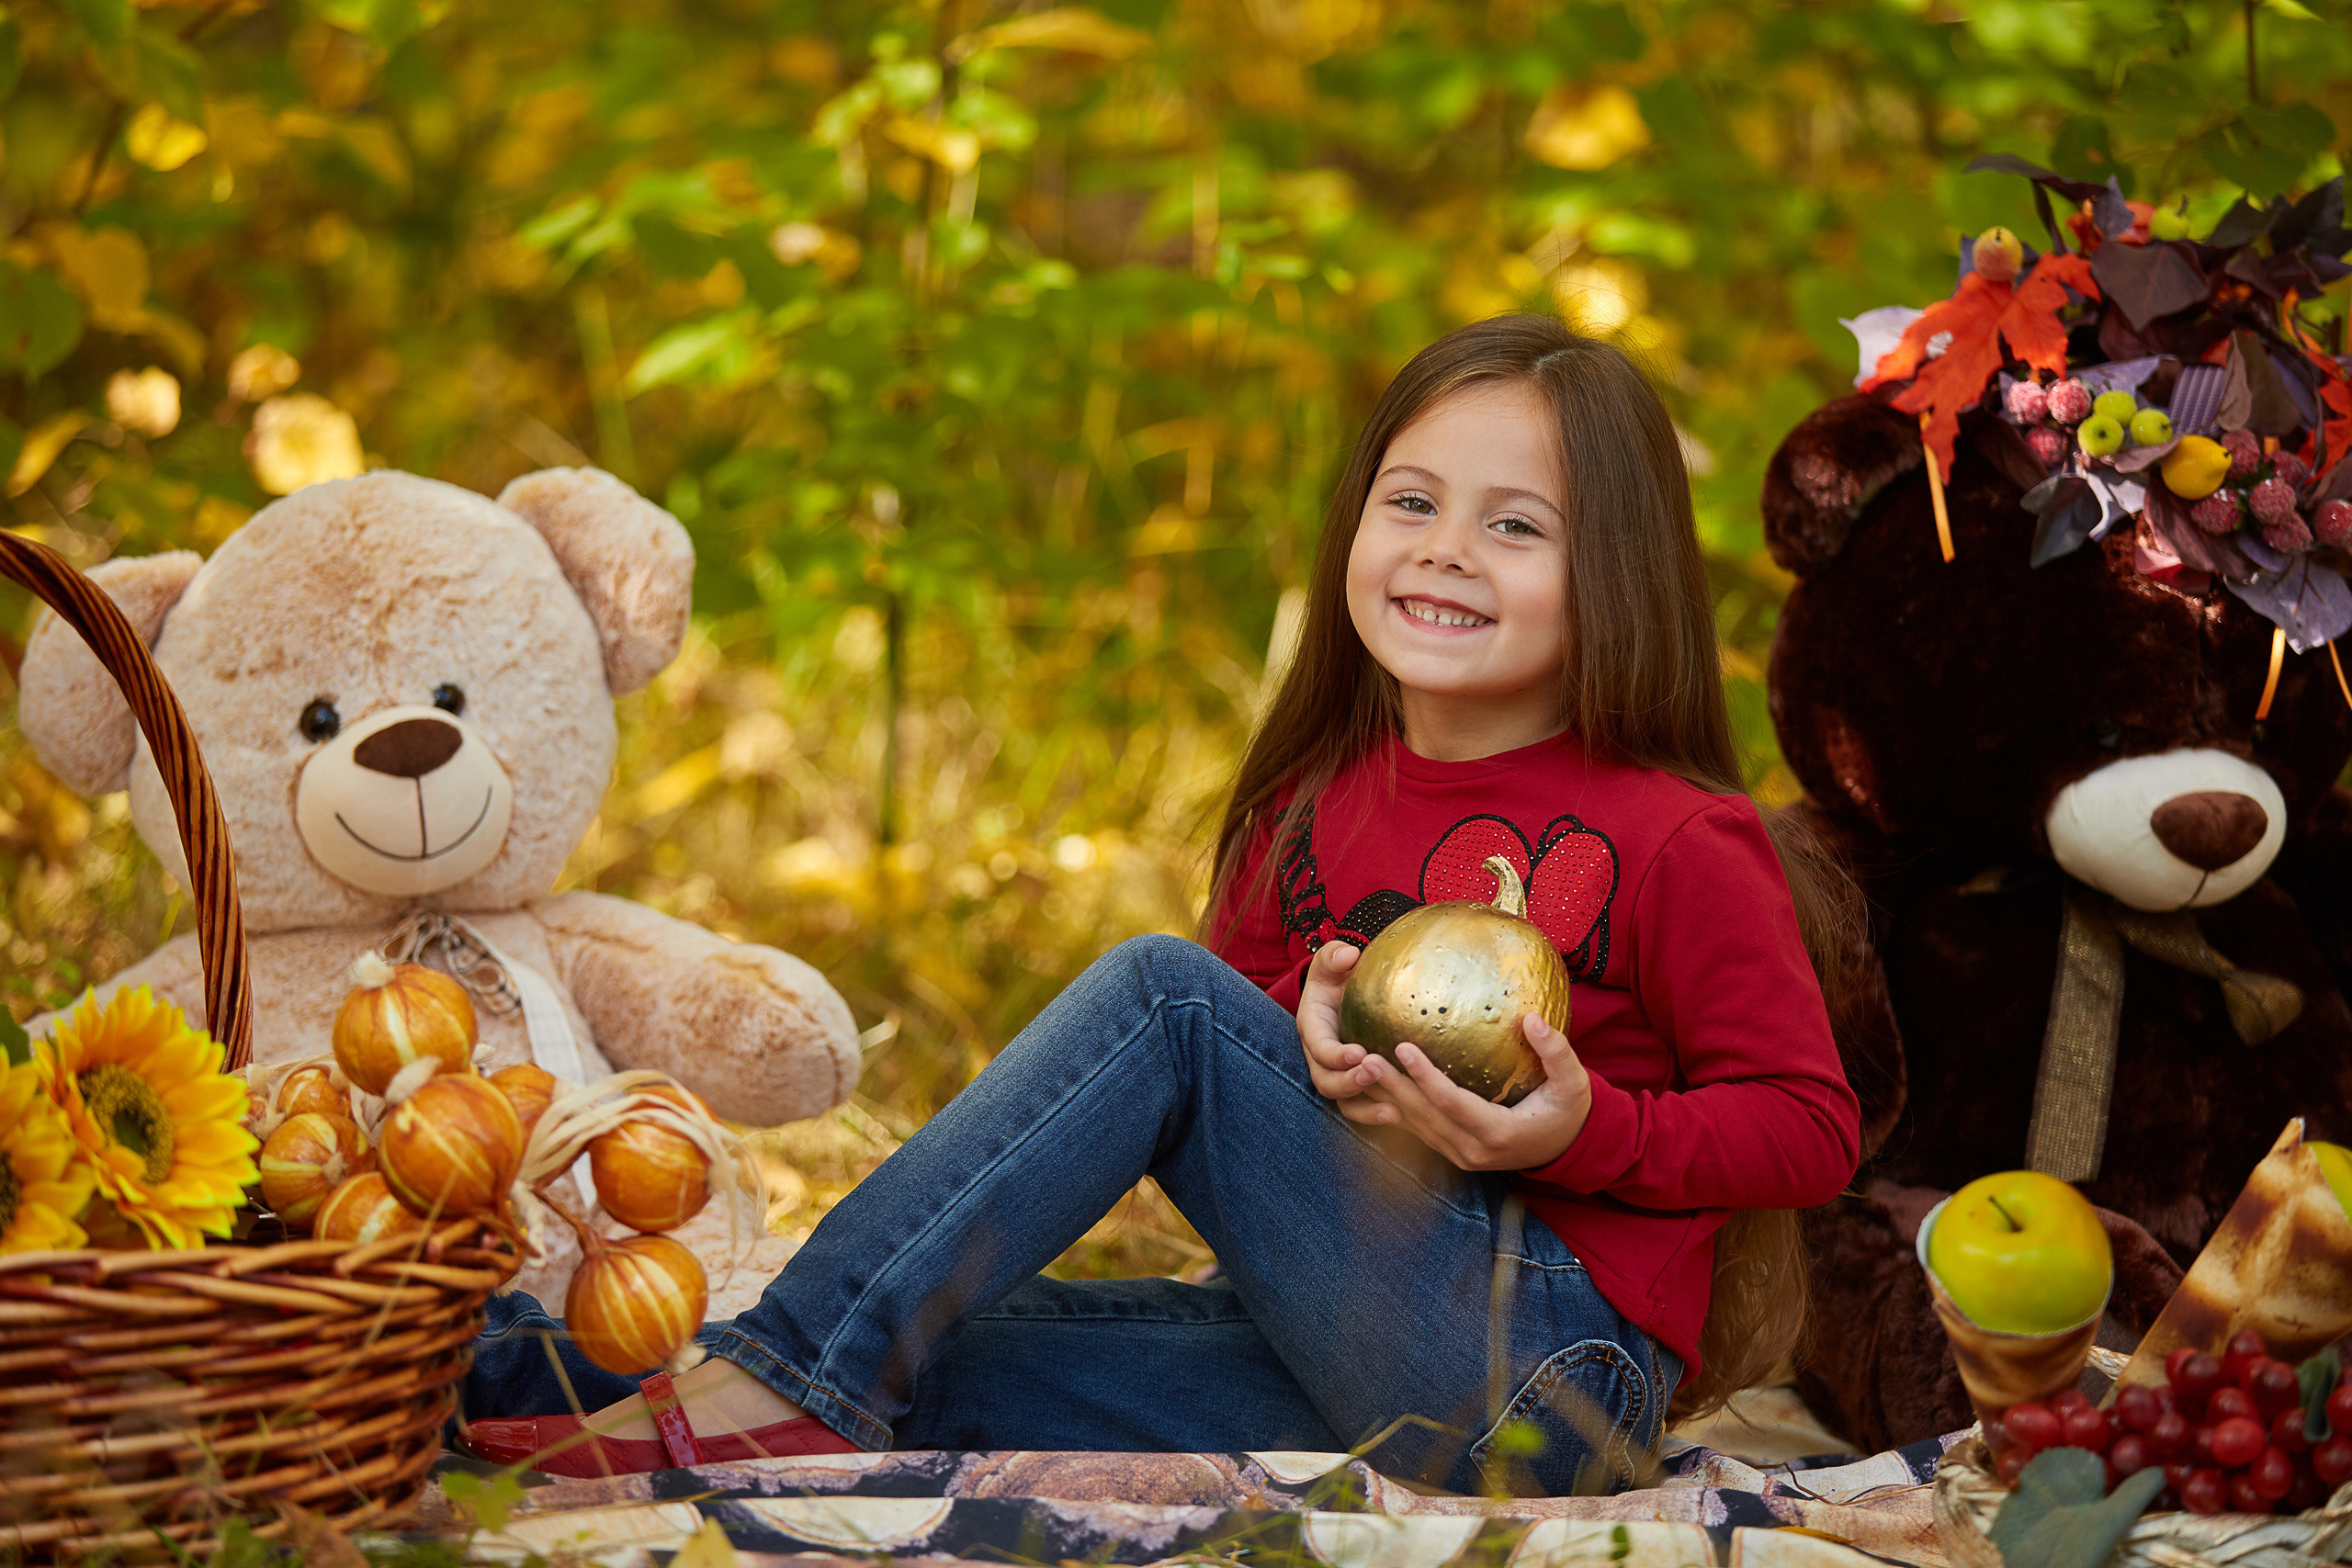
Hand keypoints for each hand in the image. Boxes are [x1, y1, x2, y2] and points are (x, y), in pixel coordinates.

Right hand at [1297, 942, 1378, 1101]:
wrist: (1344, 994)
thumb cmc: (1339, 975)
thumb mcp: (1332, 960)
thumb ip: (1334, 955)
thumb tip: (1348, 955)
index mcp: (1313, 1028)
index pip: (1319, 1048)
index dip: (1336, 1055)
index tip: (1359, 1052)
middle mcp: (1321, 1057)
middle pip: (1326, 1081)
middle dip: (1349, 1082)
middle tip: (1376, 1072)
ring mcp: (1338, 1073)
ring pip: (1343, 1101)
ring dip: (1365, 1107)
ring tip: (1393, 1110)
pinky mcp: (1356, 1085)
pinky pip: (1362, 1107)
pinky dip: (1377, 1116)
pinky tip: (1403, 1118)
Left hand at [1351, 1012, 1593, 1172]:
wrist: (1568, 1148)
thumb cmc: (1569, 1110)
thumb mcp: (1574, 1082)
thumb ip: (1556, 1052)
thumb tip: (1531, 1020)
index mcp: (1499, 1133)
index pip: (1452, 1104)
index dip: (1425, 1077)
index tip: (1403, 1047)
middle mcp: (1474, 1150)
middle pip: (1424, 1116)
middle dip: (1392, 1086)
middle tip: (1364, 1055)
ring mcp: (1460, 1155)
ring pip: (1415, 1125)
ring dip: (1386, 1096)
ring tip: (1359, 1065)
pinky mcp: (1453, 1152)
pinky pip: (1418, 1130)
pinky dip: (1395, 1107)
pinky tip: (1374, 1083)